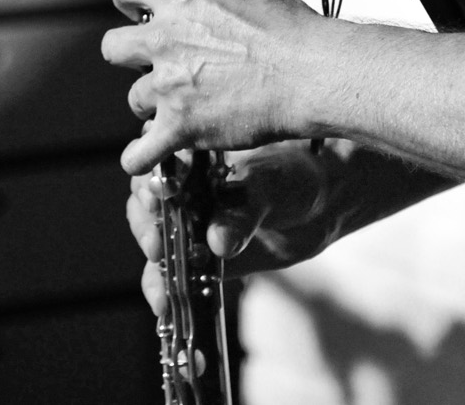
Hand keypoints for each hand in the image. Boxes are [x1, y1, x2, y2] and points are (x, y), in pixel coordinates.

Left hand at [102, 0, 323, 174]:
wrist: (309, 71)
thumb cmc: (287, 30)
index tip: (136, 8)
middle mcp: (164, 38)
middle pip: (112, 47)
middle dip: (130, 54)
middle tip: (154, 59)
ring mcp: (168, 85)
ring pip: (134, 98)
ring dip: (155, 101)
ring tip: (183, 101)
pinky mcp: (180, 126)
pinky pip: (139, 153)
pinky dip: (142, 156)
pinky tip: (150, 152)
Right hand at [126, 141, 349, 311]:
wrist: (319, 207)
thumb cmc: (292, 178)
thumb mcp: (271, 185)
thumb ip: (245, 210)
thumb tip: (217, 241)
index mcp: (195, 158)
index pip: (158, 166)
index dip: (151, 181)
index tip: (157, 196)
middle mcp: (185, 191)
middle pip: (146, 205)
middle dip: (145, 224)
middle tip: (157, 241)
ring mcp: (190, 226)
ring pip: (154, 241)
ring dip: (152, 260)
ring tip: (160, 273)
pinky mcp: (198, 259)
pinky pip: (171, 275)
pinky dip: (162, 290)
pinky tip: (164, 305)